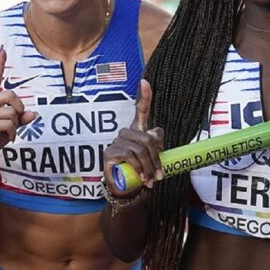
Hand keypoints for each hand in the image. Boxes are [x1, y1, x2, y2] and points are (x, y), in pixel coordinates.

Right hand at [0, 48, 36, 166]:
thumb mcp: (11, 126)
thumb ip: (22, 118)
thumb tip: (34, 114)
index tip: (3, 49)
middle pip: (10, 94)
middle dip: (19, 107)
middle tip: (18, 119)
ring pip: (11, 111)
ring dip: (15, 124)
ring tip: (9, 132)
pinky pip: (8, 124)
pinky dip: (13, 133)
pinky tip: (8, 139)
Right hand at [104, 79, 164, 193]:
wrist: (125, 187)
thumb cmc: (140, 170)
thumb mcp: (152, 158)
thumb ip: (156, 145)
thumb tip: (154, 136)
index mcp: (138, 130)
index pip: (141, 110)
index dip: (144, 96)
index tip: (145, 81)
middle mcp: (126, 132)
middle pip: (148, 139)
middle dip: (157, 159)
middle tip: (160, 175)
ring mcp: (117, 141)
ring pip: (141, 150)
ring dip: (149, 168)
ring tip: (151, 180)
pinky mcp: (110, 152)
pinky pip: (130, 156)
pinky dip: (139, 169)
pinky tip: (141, 178)